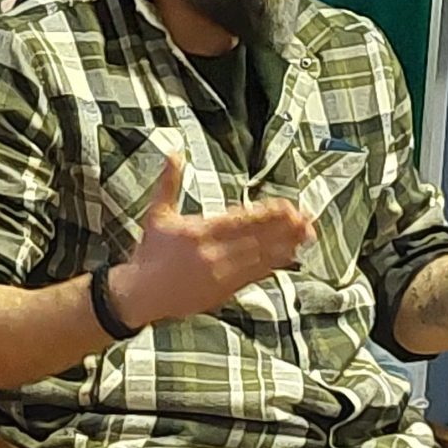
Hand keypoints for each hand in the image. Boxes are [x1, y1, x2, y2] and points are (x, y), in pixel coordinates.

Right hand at [109, 155, 314, 328]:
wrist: (140, 294)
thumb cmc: (149, 253)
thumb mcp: (157, 214)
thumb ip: (169, 183)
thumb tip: (173, 153)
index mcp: (199, 232)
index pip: (240, 220)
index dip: (266, 214)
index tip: (287, 205)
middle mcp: (214, 254)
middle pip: (256, 239)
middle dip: (284, 229)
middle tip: (307, 218)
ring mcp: (221, 275)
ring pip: (260, 258)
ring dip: (286, 246)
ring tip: (306, 235)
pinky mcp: (224, 291)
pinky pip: (254, 276)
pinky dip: (273, 266)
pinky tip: (289, 257)